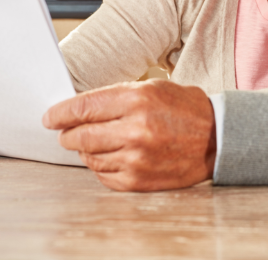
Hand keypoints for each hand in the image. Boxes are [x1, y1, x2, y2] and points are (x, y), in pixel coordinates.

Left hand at [43, 79, 215, 191]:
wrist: (217, 139)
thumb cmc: (184, 109)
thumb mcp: (153, 88)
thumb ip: (115, 96)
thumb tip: (78, 109)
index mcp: (137, 99)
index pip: (83, 108)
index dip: (60, 113)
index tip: (50, 117)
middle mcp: (135, 129)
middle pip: (80, 135)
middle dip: (69, 133)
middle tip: (67, 132)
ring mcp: (136, 157)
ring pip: (89, 156)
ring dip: (86, 150)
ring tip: (97, 142)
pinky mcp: (138, 179)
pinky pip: (103, 175)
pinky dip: (101, 166)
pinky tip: (112, 156)